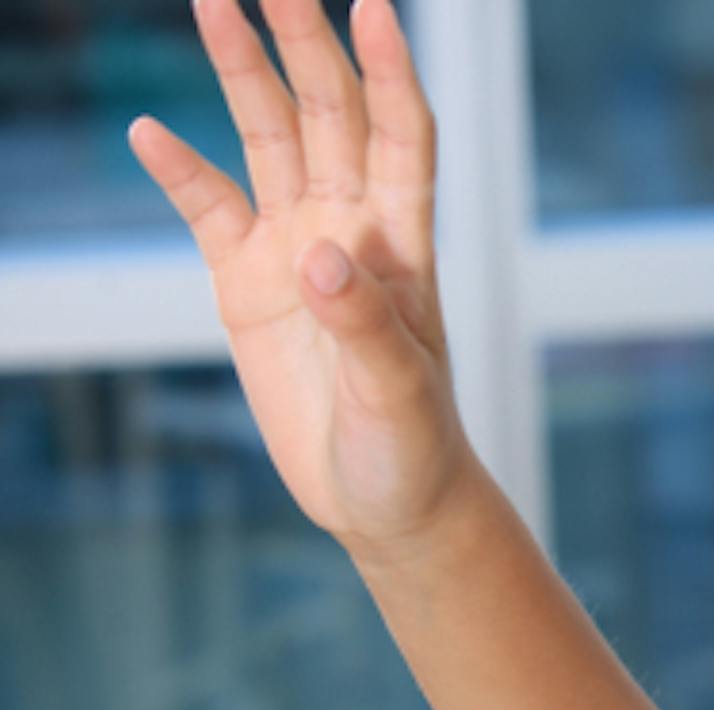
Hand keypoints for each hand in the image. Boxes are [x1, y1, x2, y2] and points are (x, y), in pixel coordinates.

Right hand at [129, 0, 472, 556]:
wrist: (384, 503)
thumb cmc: (413, 450)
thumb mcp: (399, 397)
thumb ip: (367, 326)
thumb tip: (323, 257)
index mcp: (401, 245)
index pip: (400, 136)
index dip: (389, 72)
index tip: (374, 8)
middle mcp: (349, 226)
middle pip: (326, 112)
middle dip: (302, 41)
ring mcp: (294, 247)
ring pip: (268, 137)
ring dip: (243, 71)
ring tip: (213, 2)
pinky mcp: (247, 283)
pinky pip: (210, 208)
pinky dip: (180, 172)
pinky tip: (147, 134)